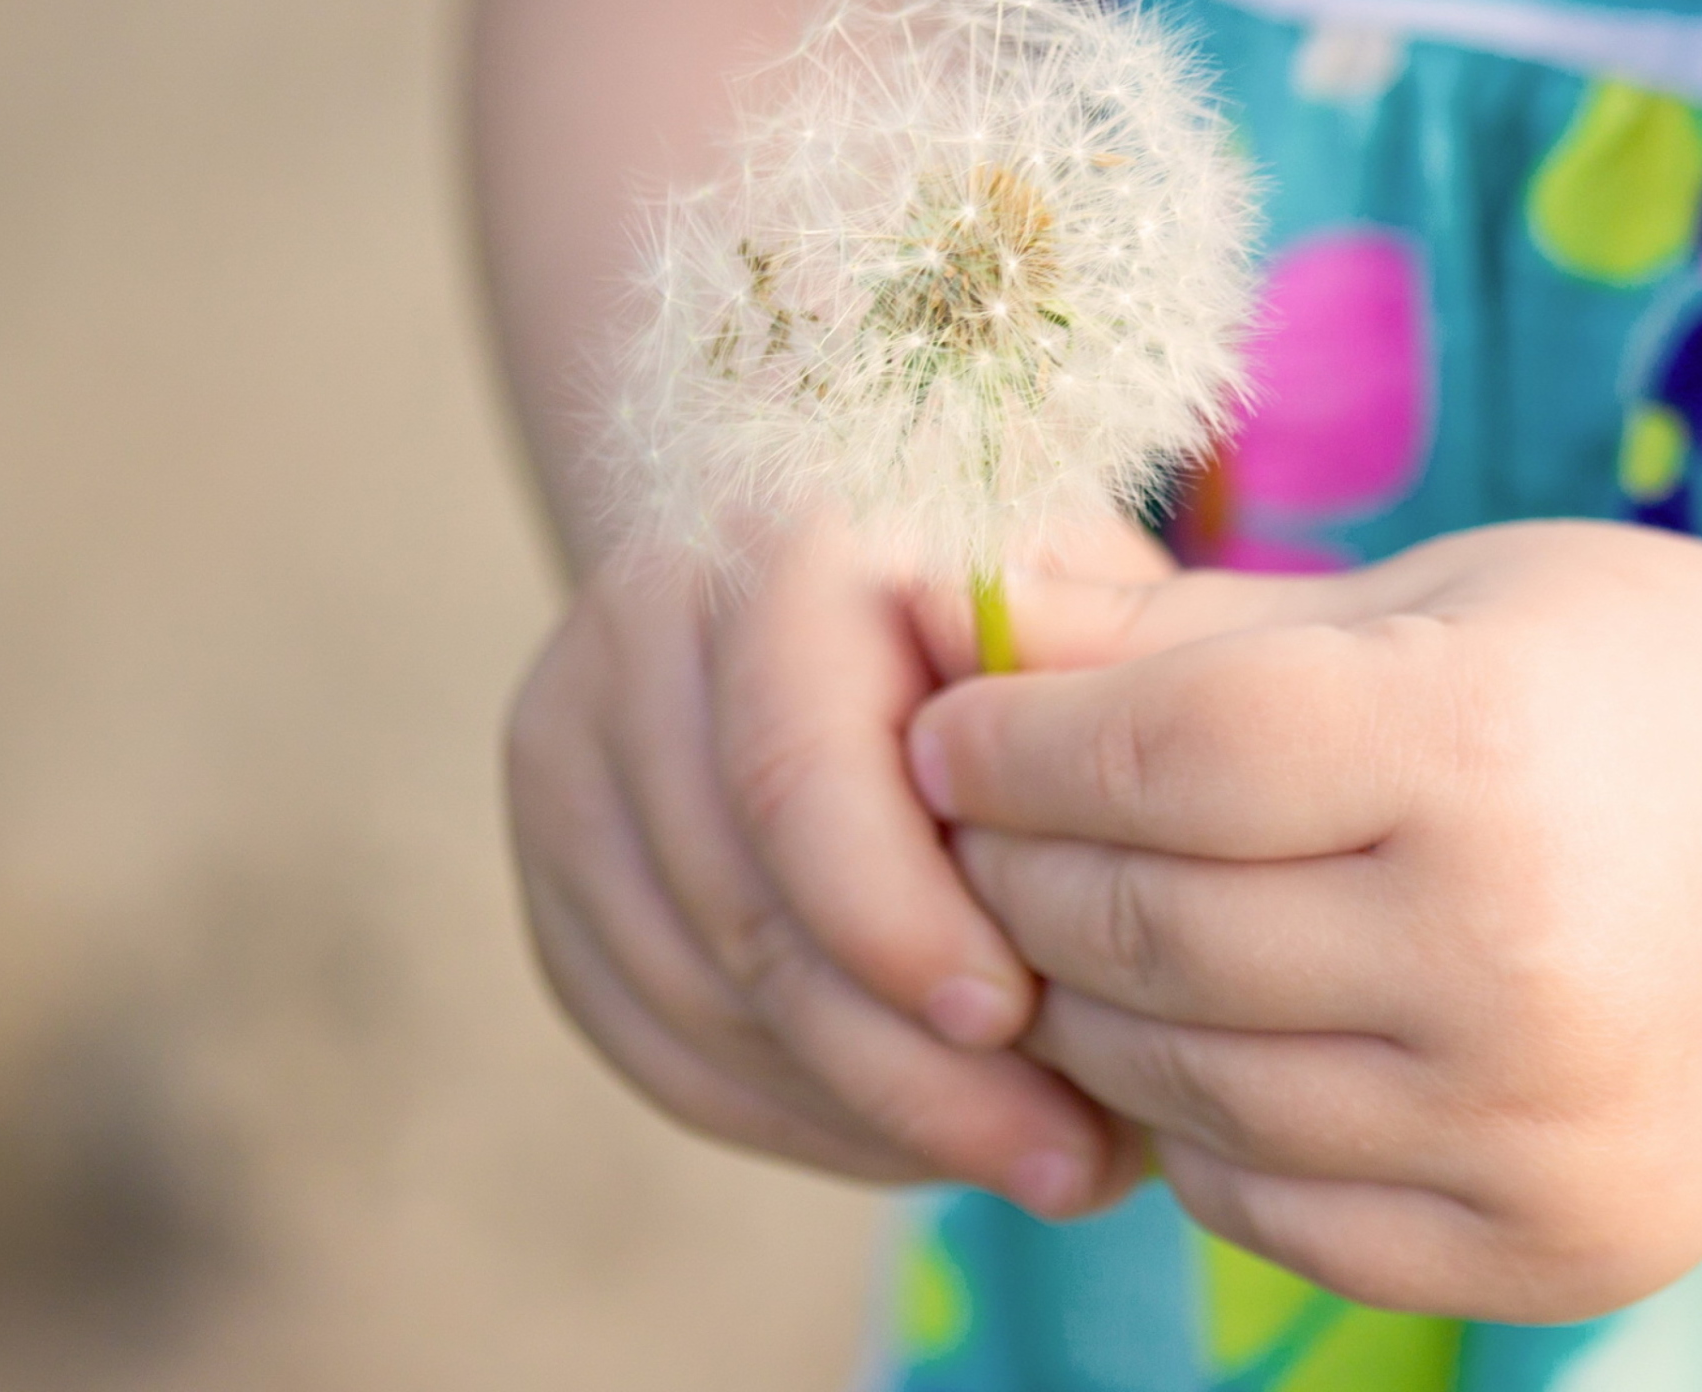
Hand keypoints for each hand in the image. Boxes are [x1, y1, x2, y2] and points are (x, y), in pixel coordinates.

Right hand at [504, 515, 1158, 1213]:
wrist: (852, 549)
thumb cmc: (1023, 592)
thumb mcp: (1092, 607)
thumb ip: (1105, 720)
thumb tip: (1145, 908)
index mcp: (784, 541)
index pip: (795, 769)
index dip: (896, 920)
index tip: (1016, 1023)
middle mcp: (646, 625)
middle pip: (743, 908)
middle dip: (908, 1068)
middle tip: (1067, 1161)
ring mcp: (574, 744)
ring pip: (695, 997)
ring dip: (865, 1113)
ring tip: (1030, 1157)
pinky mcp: (556, 865)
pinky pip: (656, 1041)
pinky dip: (793, 1117)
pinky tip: (915, 1140)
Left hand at [904, 521, 1701, 1319]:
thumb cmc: (1635, 684)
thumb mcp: (1438, 599)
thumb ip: (1191, 631)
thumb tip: (960, 617)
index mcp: (1482, 746)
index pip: (1156, 757)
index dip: (1011, 746)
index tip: (945, 735)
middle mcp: (1512, 952)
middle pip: (1146, 931)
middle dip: (1013, 877)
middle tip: (968, 836)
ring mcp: (1534, 1127)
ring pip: (1184, 1086)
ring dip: (1081, 1013)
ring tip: (1064, 937)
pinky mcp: (1549, 1252)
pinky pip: (1273, 1212)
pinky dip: (1197, 1132)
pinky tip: (1201, 1047)